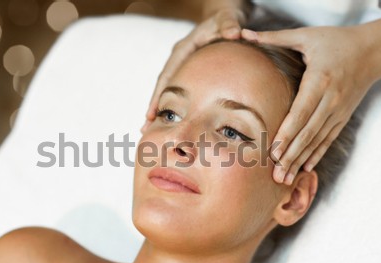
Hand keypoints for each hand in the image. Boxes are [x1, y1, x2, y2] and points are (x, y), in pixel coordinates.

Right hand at [143, 6, 245, 132]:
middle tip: (144, 128)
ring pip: (167, 88)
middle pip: (162, 85)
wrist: (226, 17)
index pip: (167, 75)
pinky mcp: (189, 70)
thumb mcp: (228, 17)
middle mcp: (179, 58)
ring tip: (150, 129)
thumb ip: (229, 24)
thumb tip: (235, 33)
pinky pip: (178, 88)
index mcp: (183, 49)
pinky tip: (172, 120)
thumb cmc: (226, 18)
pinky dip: (173, 104)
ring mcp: (182, 65)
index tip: (151, 113)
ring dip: (159, 107)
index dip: (158, 95)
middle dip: (153, 106)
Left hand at [242, 24, 380, 184]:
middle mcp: (331, 99)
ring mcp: (338, 110)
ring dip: (301, 160)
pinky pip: (328, 139)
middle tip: (276, 175)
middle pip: (308, 132)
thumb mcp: (307, 35)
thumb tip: (246, 33)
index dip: (287, 133)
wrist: (373, 50)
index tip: (274, 151)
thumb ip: (276, 37)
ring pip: (317, 140)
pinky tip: (306, 168)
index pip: (301, 112)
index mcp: (320, 80)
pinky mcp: (343, 116)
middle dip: (291, 155)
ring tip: (286, 178)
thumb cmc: (337, 41)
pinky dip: (317, 154)